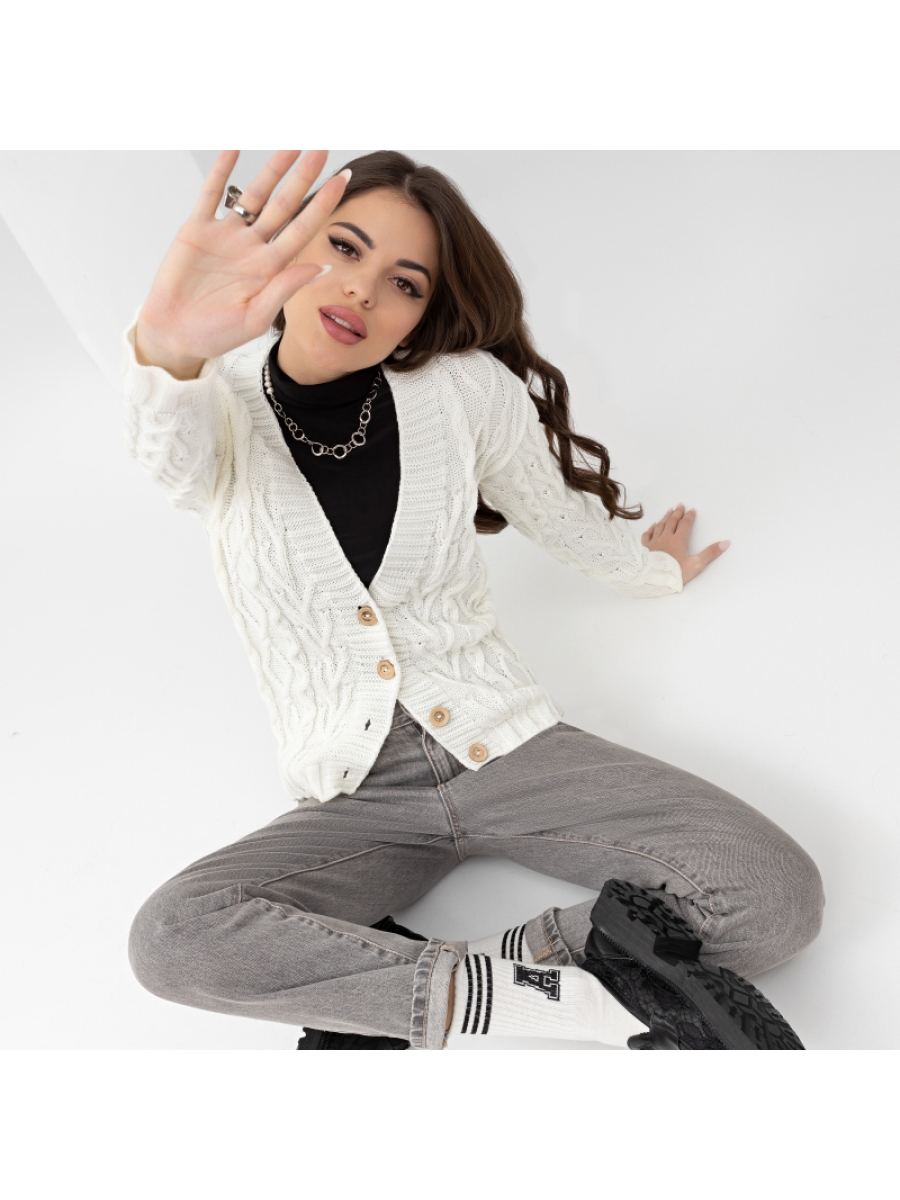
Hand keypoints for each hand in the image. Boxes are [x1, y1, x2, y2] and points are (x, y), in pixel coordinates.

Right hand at [135, 150, 349, 373]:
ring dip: (272, 169)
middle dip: (303, 176)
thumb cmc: (215, 333)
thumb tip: (321, 266)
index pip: (304, 228)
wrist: (174, 334)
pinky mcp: (197, 230)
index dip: (324, 204)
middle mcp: (253, 247)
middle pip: (284, 204)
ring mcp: (226, 236)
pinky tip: (234, 148)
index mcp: (271, 268)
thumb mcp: (256, 318)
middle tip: (322, 149)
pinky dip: (222, 171)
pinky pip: (212, 194)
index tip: (343, 180)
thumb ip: (285, 288)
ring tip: (291, 144)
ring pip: (253, 194)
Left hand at [641, 504, 729, 585]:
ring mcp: (654, 542)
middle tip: (680, 505)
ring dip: (665, 517)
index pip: (685, 524)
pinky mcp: (645, 548)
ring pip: (660, 526)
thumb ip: (710, 553)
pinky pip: (648, 535)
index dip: (689, 517)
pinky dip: (651, 528)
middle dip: (677, 513)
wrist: (654, 579)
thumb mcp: (696, 565)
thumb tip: (725, 543)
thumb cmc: (675, 573)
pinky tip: (653, 525)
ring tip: (669, 511)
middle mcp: (666, 537)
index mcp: (679, 540)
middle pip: (672, 522)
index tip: (692, 510)